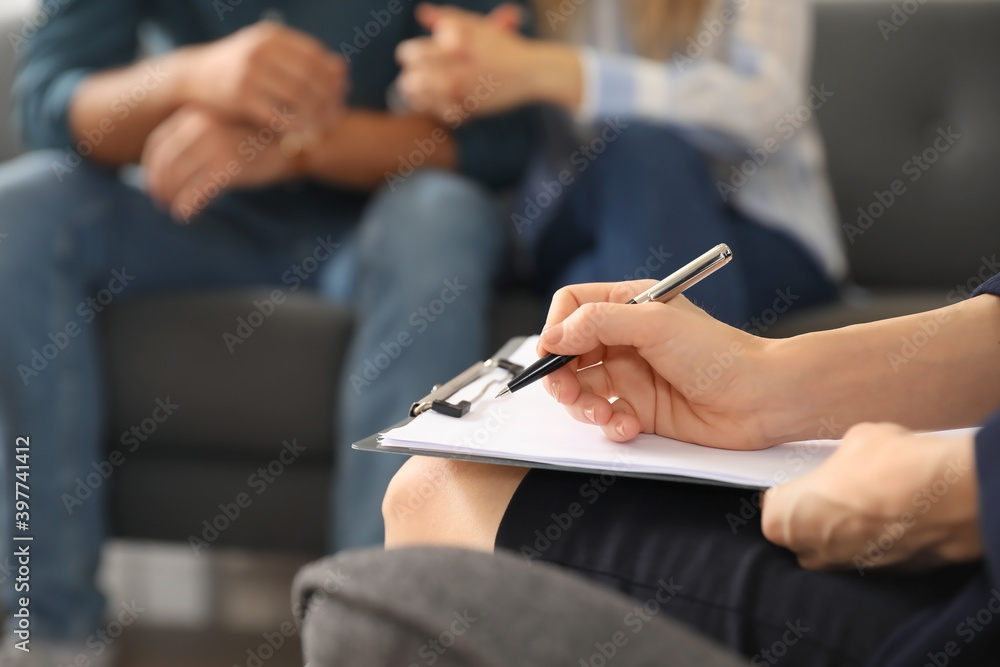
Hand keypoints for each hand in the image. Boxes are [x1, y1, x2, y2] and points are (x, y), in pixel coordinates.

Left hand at [141, 106, 293, 222]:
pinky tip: (186, 215)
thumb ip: (196, 139)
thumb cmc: (256, 139)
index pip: (158, 143)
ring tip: (173, 209)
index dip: (150, 167)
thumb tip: (167, 169)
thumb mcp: (222, 128)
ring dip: (170, 198)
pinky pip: (196, 191)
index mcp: (195, 116)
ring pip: (177, 178)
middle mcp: (201, 127)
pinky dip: (186, 206)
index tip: (152, 182)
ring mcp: (214, 146)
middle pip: (164, 162)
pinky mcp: (228, 167)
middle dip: (157, 185)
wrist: (292, 141)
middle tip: (159, 201)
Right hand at [178, 21, 346, 133]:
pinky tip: (302, 136)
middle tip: (336, 115)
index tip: (341, 93)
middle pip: (310, 78)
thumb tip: (342, 68)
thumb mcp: (267, 53)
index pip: (315, 56)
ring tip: (321, 127)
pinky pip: (279, 116)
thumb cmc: (239, 67)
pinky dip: (295, 128)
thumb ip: (302, 59)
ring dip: (314, 116)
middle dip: (327, 99)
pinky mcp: (241, 97)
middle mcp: (261, 50)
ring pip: (298, 98)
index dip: (331, 77)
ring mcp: (250, 73)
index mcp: (272, 36)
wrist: (193, 77)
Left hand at [397, 3, 573, 121]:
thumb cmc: (503, 46)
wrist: (531, 73)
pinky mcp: (472, 110)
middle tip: (413, 76)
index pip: (410, 54)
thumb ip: (448, 18)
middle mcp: (455, 70)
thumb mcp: (477, 26)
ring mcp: (463, 93)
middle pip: (412, 79)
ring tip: (420, 92)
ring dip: (418, 95)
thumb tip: (422, 12)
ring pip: (423, 99)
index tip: (410, 58)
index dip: (407, 56)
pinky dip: (438, 110)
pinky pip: (442, 114)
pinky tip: (440, 104)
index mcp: (452, 46)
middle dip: (410, 77)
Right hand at [537, 281, 779, 449]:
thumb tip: (552, 336)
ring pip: (580, 390)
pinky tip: (629, 427)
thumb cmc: (718, 352)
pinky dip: (610, 426)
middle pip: (568, 354)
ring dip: (582, 406)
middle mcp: (625, 340)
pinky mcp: (641, 411)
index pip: (571, 308)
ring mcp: (631, 377)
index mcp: (628, 306)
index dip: (556, 329)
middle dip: (560, 376)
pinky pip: (606, 419)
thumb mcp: (654, 322)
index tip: (551, 353)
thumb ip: (597, 323)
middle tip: (566, 392)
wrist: (761, 399)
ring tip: (602, 414)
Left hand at [762, 423, 980, 571]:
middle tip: (839, 490)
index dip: (792, 491)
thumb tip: (850, 460)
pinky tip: (895, 519)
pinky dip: (877, 542)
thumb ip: (839, 459)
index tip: (805, 480)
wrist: (949, 498)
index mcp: (786, 518)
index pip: (773, 506)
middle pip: (801, 533)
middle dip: (816, 514)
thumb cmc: (889, 465)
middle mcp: (810, 552)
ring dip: (847, 530)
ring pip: (836, 548)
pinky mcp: (885, 577)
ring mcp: (847, 568)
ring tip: (871, 503)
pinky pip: (870, 557)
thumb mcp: (853, 441)